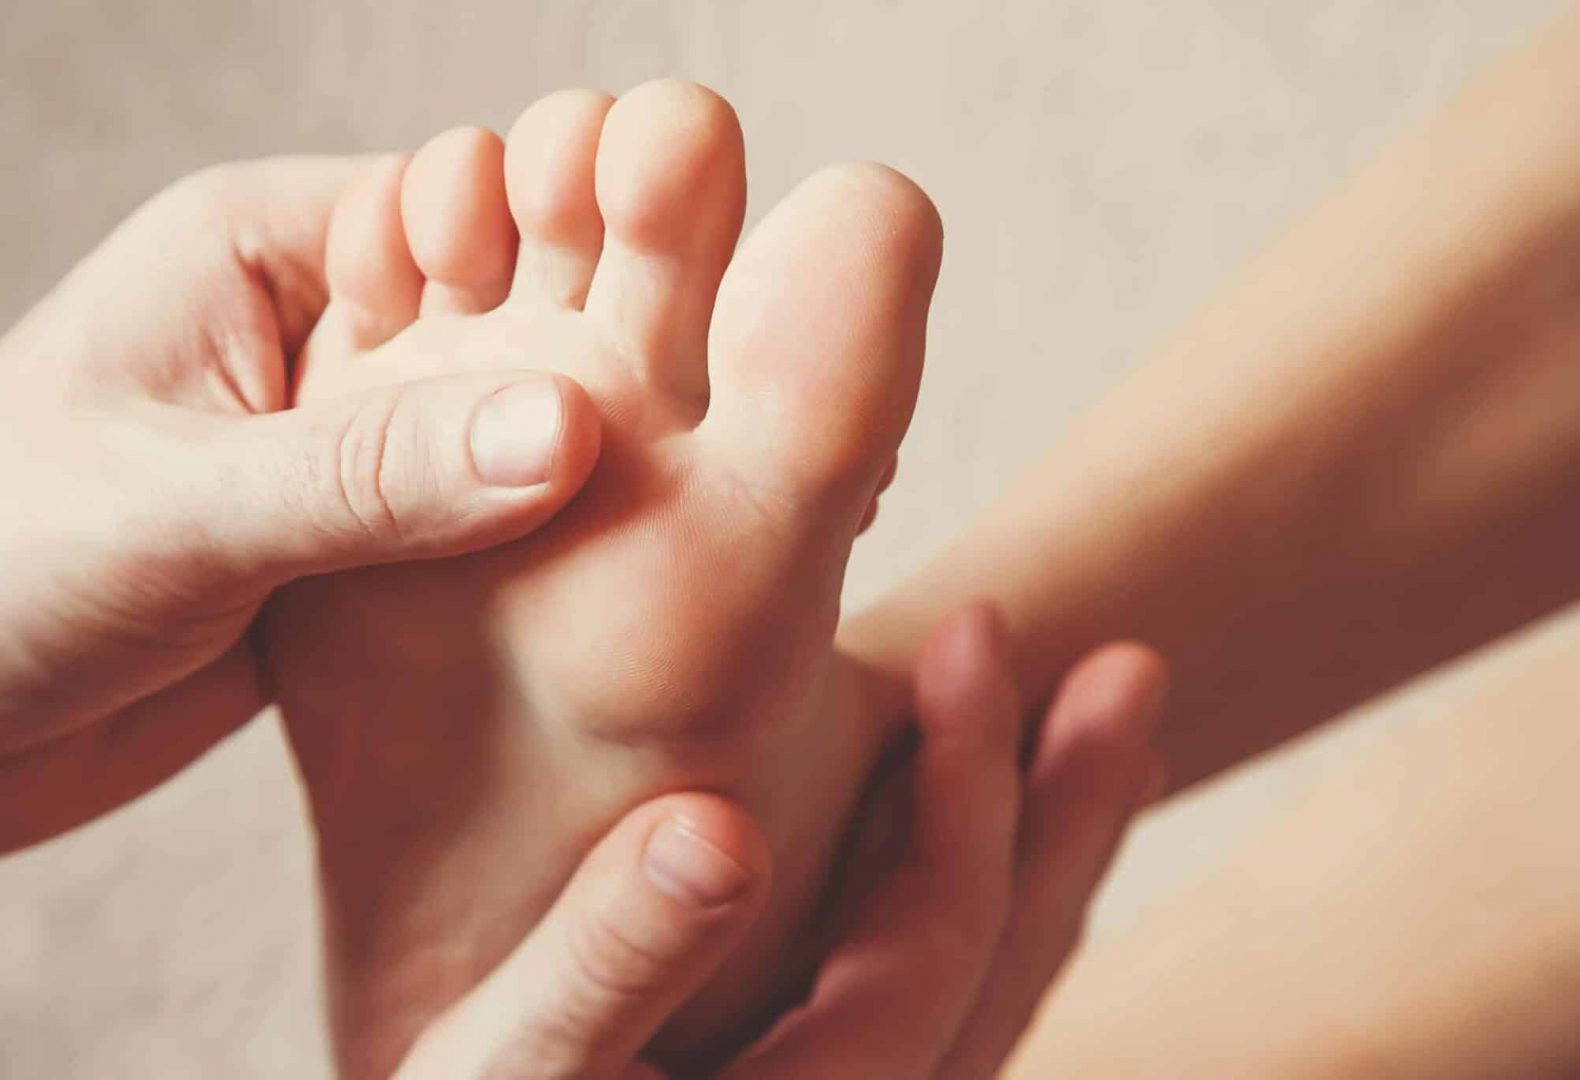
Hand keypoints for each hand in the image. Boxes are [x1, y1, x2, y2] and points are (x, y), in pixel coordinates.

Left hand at [0, 159, 600, 848]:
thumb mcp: (183, 509)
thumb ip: (375, 474)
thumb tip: (573, 428)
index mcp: (260, 250)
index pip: (466, 206)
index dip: (560, 260)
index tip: (640, 341)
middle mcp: (314, 329)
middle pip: (503, 312)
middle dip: (579, 368)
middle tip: (670, 438)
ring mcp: (342, 439)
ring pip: (498, 430)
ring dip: (560, 478)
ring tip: (653, 522)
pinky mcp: (356, 541)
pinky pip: (472, 528)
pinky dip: (522, 559)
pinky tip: (580, 595)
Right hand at [393, 605, 1166, 1078]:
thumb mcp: (498, 1069)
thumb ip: (607, 966)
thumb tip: (719, 826)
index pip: (935, 952)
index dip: (973, 793)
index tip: (976, 634)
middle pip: (1001, 970)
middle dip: (1065, 815)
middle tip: (1127, 671)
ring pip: (976, 976)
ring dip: (1039, 839)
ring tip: (1094, 710)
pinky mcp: (798, 1065)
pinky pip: (921, 977)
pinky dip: (964, 876)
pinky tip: (964, 793)